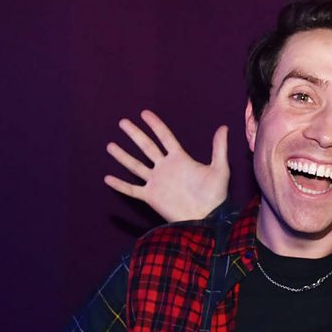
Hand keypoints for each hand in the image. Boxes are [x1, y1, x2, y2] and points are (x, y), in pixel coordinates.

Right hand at [104, 110, 229, 221]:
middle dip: (135, 134)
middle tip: (122, 122)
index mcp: (180, 159)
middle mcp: (165, 168)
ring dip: (123, 156)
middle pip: (146, 147)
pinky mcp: (151, 197)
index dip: (155, 124)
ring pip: (135, 166)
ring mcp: (156, 182)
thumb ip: (219, 149)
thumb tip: (224, 127)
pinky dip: (120, 185)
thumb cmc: (215, 195)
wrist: (207, 218)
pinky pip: (132, 189)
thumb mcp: (219, 169)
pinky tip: (107, 178)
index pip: (165, 137)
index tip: (144, 113)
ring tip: (110, 146)